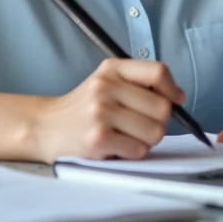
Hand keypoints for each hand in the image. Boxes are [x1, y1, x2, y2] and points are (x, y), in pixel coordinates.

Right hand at [32, 59, 183, 162]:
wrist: (45, 127)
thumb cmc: (84, 107)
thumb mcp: (107, 82)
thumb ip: (139, 84)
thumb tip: (178, 97)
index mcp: (112, 68)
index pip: (158, 72)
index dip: (172, 89)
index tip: (174, 100)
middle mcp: (106, 86)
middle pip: (162, 108)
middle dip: (158, 121)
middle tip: (138, 125)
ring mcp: (101, 112)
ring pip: (154, 132)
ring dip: (145, 140)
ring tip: (124, 136)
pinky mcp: (98, 139)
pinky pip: (138, 151)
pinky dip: (131, 153)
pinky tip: (115, 146)